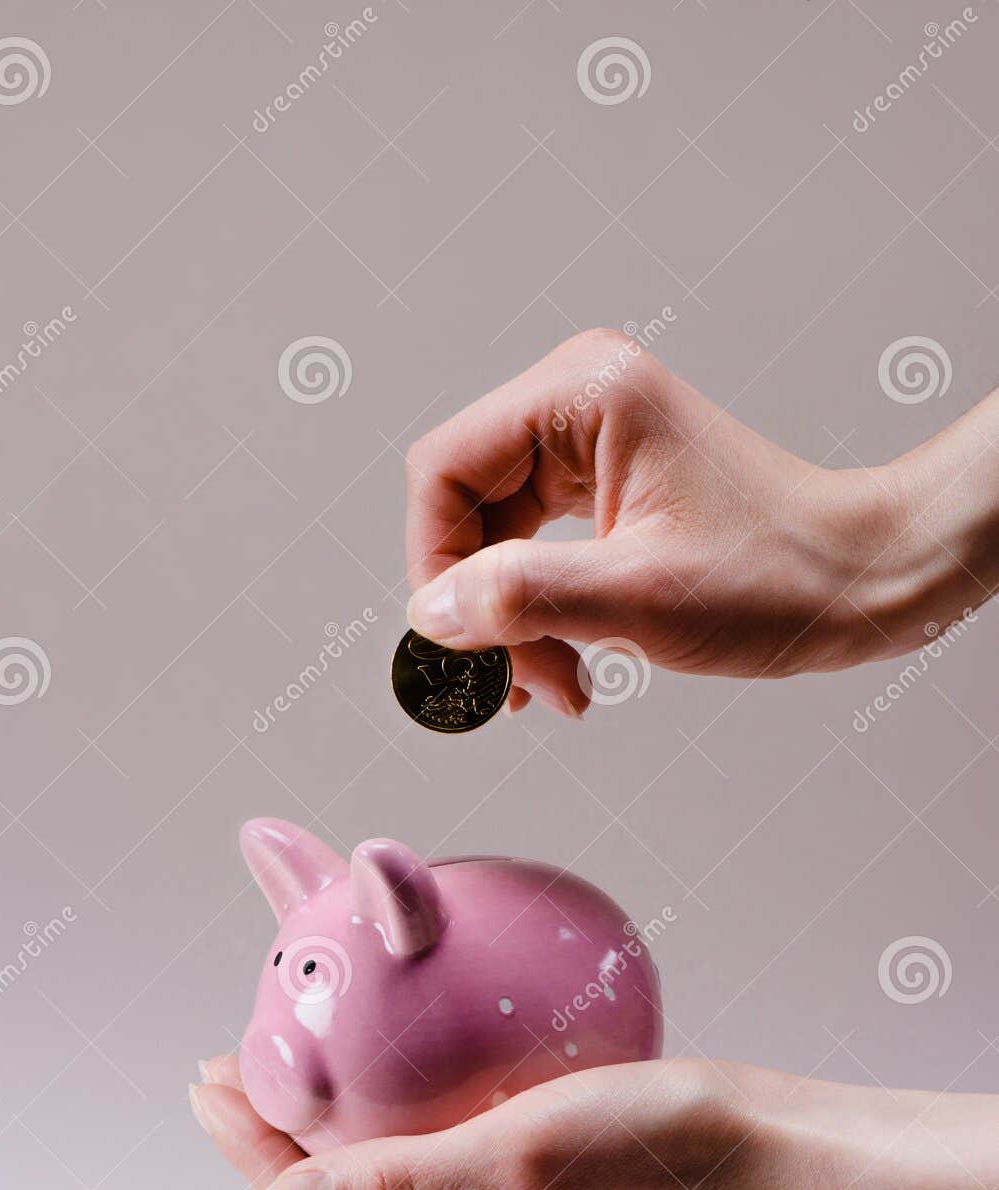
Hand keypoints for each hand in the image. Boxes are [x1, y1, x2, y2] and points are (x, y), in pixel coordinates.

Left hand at [189, 1056, 996, 1189]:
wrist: (792, 1167)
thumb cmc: (672, 1150)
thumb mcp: (517, 1153)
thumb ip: (393, 1184)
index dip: (257, 1144)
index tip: (208, 1075)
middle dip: (293, 1144)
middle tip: (243, 1065)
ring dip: (353, 1145)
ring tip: (309, 1079)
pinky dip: (419, 1147)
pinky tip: (413, 1099)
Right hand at [403, 330, 996, 714]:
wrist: (866, 580)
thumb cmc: (782, 576)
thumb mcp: (640, 598)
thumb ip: (523, 599)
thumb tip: (429, 613)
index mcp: (582, 396)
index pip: (445, 471)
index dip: (434, 565)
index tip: (457, 644)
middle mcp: (578, 404)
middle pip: (465, 509)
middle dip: (481, 607)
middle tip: (515, 683)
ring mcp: (592, 444)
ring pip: (496, 540)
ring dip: (511, 623)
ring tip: (552, 686)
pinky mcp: (608, 485)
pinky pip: (534, 552)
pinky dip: (538, 615)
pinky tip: (566, 666)